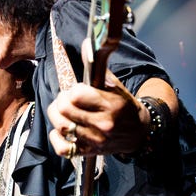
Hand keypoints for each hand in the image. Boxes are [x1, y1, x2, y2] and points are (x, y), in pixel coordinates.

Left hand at [48, 40, 146, 156]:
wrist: (139, 132)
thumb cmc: (124, 106)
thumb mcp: (115, 84)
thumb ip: (97, 66)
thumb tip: (86, 43)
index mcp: (110, 105)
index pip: (76, 94)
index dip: (71, 90)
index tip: (76, 90)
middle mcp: (103, 124)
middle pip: (64, 109)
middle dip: (61, 100)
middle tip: (67, 99)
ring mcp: (95, 140)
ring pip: (61, 126)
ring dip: (57, 116)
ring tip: (63, 112)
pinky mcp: (89, 152)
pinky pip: (63, 149)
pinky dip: (57, 138)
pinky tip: (61, 130)